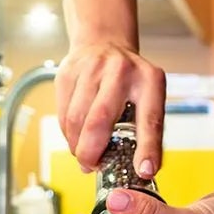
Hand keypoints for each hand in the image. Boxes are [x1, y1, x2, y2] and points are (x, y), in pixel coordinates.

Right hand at [56, 41, 165, 175]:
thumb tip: (138, 171)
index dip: (147, 148)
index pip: (150, 119)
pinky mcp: (68, 72)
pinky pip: (63, 113)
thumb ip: (143, 129)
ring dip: (77, 145)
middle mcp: (122, 71)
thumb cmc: (130, 79)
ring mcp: (92, 69)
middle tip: (92, 166)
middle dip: (92, 152)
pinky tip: (75, 135)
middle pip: (100, 121)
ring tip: (83, 153)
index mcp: (150, 80)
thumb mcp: (148, 94)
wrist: (104, 42)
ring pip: (76, 120)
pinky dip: (67, 133)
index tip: (144, 171)